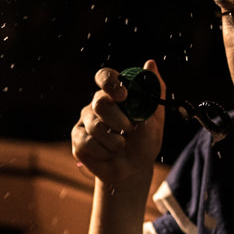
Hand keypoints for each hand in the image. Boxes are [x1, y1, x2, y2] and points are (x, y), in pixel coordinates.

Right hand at [72, 59, 166, 186]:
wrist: (133, 170)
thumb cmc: (144, 142)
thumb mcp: (155, 118)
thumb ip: (154, 91)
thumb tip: (150, 63)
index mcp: (114, 95)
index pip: (104, 77)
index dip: (110, 83)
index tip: (123, 96)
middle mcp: (96, 105)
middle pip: (100, 103)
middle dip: (118, 119)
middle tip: (130, 130)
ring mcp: (84, 122)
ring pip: (95, 126)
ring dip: (114, 141)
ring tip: (121, 146)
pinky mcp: (78, 140)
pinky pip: (87, 143)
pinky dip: (104, 152)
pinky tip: (108, 154)